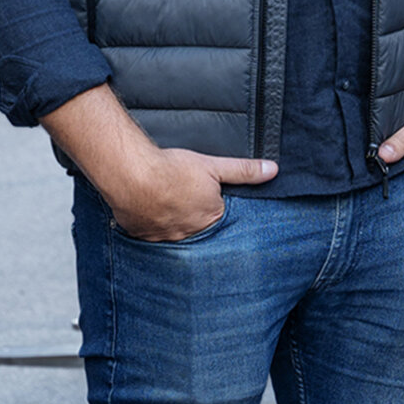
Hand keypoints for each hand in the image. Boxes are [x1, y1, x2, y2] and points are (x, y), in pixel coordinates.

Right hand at [107, 148, 276, 241]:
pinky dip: (152, 223)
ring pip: (173, 231)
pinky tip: (150, 209)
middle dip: (193, 214)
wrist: (130, 174)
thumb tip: (273, 170)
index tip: (206, 196)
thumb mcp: (214, 166)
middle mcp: (187, 233)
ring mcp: (163, 237)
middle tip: (183, 198)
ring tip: (168, 202)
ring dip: (172, 220)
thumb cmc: (172, 169)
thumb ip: (244, 171)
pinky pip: (151, 233)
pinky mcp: (141, 235)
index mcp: (209, 218)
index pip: (219, 218)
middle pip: (196, 227)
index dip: (213, 205)